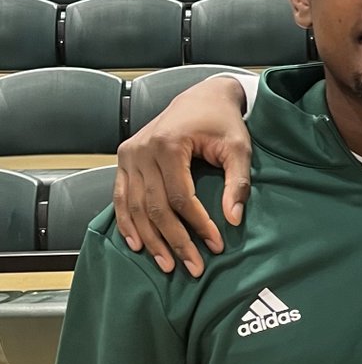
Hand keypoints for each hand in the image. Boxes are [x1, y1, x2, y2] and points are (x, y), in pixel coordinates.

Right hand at [113, 78, 250, 276]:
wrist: (202, 97)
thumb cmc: (223, 123)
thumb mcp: (238, 148)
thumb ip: (237, 183)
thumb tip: (233, 220)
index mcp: (169, 144)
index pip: (180, 197)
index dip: (198, 225)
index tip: (216, 245)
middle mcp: (142, 150)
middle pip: (155, 207)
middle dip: (175, 240)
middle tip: (193, 266)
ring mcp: (129, 155)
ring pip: (135, 207)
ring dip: (150, 239)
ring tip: (168, 264)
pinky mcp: (124, 159)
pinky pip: (121, 197)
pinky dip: (127, 223)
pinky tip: (138, 245)